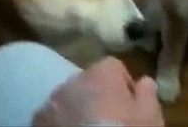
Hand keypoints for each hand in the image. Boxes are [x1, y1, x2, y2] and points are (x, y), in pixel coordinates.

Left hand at [32, 57, 163, 125]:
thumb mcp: (150, 119)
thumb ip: (147, 95)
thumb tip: (144, 82)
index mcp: (101, 75)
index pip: (113, 67)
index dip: (123, 85)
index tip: (129, 105)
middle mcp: (71, 82)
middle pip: (87, 82)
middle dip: (96, 96)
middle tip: (108, 121)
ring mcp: (51, 102)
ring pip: (67, 99)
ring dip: (76, 109)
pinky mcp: (37, 122)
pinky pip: (51, 117)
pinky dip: (59, 124)